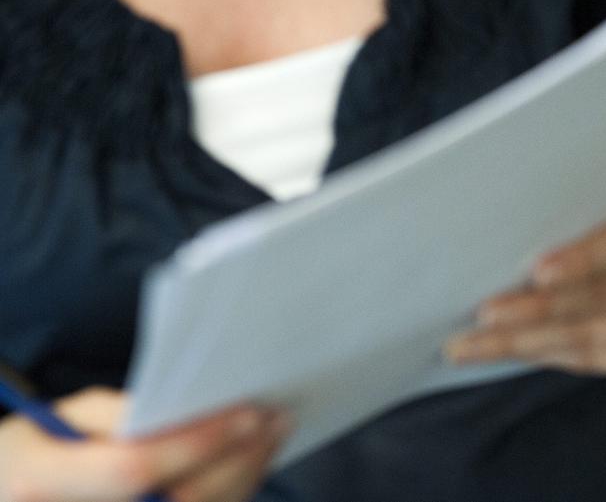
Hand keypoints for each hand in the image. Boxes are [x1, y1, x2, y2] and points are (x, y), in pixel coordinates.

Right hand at [0, 388, 285, 501]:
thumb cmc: (32, 452)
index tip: (248, 412)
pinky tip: (249, 464)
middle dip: (238, 459)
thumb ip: (116, 415)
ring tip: (273, 436)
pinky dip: (229, 494)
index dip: (197, 442)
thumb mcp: (56, 420)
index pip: (136, 468)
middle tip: (278, 418)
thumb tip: (190, 411)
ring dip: (245, 477)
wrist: (10, 494)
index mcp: (46, 482)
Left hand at [443, 194, 605, 374]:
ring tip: (474, 345)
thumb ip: (573, 216)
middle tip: (482, 317)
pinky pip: (596, 360)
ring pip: (592, 338)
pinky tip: (510, 353)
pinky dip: (548, 356)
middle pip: (601, 299)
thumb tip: (497, 238)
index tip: (536, 272)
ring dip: (527, 343)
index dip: (582, 259)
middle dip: (536, 312)